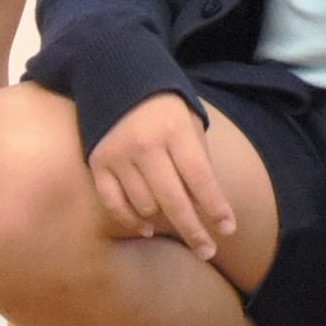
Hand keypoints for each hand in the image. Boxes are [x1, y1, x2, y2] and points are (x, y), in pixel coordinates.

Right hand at [86, 94, 236, 250]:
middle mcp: (147, 146)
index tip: (228, 229)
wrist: (115, 74)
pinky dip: (131, 220)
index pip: (201, 179)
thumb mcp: (189, 121)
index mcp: (176, 131)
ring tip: (177, 221)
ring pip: (145, 205)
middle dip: (194, 231)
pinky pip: (114, 204)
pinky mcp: (97, 163)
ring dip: (162, 219)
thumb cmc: (164, 104)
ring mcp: (119, 155)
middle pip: (174, 201)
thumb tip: (205, 204)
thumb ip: (197, 159)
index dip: (216, 208)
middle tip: (208, 250)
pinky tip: (147, 229)